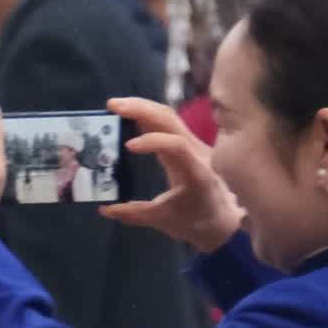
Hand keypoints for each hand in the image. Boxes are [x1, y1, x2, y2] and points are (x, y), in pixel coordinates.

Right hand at [101, 96, 242, 250]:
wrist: (221, 218)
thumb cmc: (195, 221)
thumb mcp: (164, 221)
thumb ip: (135, 214)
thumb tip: (105, 209)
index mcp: (194, 172)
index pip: (176, 146)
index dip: (153, 141)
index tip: (128, 147)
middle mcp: (196, 151)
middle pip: (170, 119)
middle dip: (141, 109)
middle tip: (112, 106)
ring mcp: (193, 144)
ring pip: (169, 116)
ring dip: (143, 107)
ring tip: (117, 106)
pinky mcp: (188, 143)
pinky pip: (168, 123)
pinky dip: (148, 115)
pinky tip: (130, 115)